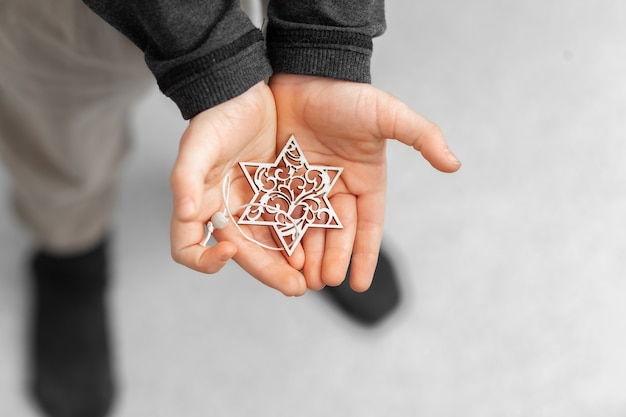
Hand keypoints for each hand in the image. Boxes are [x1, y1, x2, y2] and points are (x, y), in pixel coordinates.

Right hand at [169, 82, 306, 295]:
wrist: (244, 90)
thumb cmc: (215, 116)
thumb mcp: (198, 143)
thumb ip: (186, 176)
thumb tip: (185, 213)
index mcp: (200, 205)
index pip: (188, 248)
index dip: (204, 259)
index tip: (229, 252)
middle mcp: (226, 212)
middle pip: (243, 254)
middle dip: (268, 272)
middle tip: (295, 288)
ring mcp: (254, 205)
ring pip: (270, 244)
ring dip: (289, 263)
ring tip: (313, 277)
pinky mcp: (279, 194)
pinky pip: (291, 223)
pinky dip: (302, 238)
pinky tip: (320, 246)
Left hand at [269, 74, 460, 291]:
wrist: (306, 72)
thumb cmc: (348, 95)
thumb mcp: (387, 115)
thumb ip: (421, 136)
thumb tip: (455, 164)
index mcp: (366, 181)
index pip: (368, 226)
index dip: (365, 255)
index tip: (361, 285)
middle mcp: (339, 188)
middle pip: (337, 233)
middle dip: (332, 260)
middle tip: (325, 284)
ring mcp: (309, 186)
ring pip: (309, 228)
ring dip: (308, 254)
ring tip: (304, 280)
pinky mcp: (283, 179)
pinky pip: (284, 213)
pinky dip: (284, 234)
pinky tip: (281, 255)